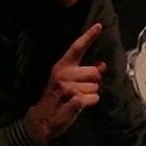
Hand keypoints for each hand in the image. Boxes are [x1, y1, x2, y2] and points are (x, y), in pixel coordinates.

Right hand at [25, 24, 105, 145]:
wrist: (43, 120)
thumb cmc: (58, 99)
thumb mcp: (69, 83)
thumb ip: (85, 73)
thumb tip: (102, 65)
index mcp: (62, 67)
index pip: (77, 48)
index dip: (88, 37)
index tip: (98, 26)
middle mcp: (63, 74)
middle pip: (95, 72)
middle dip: (93, 83)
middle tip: (81, 90)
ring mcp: (67, 88)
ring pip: (96, 87)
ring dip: (90, 94)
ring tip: (76, 98)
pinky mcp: (74, 101)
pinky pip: (94, 98)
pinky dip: (91, 103)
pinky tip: (79, 105)